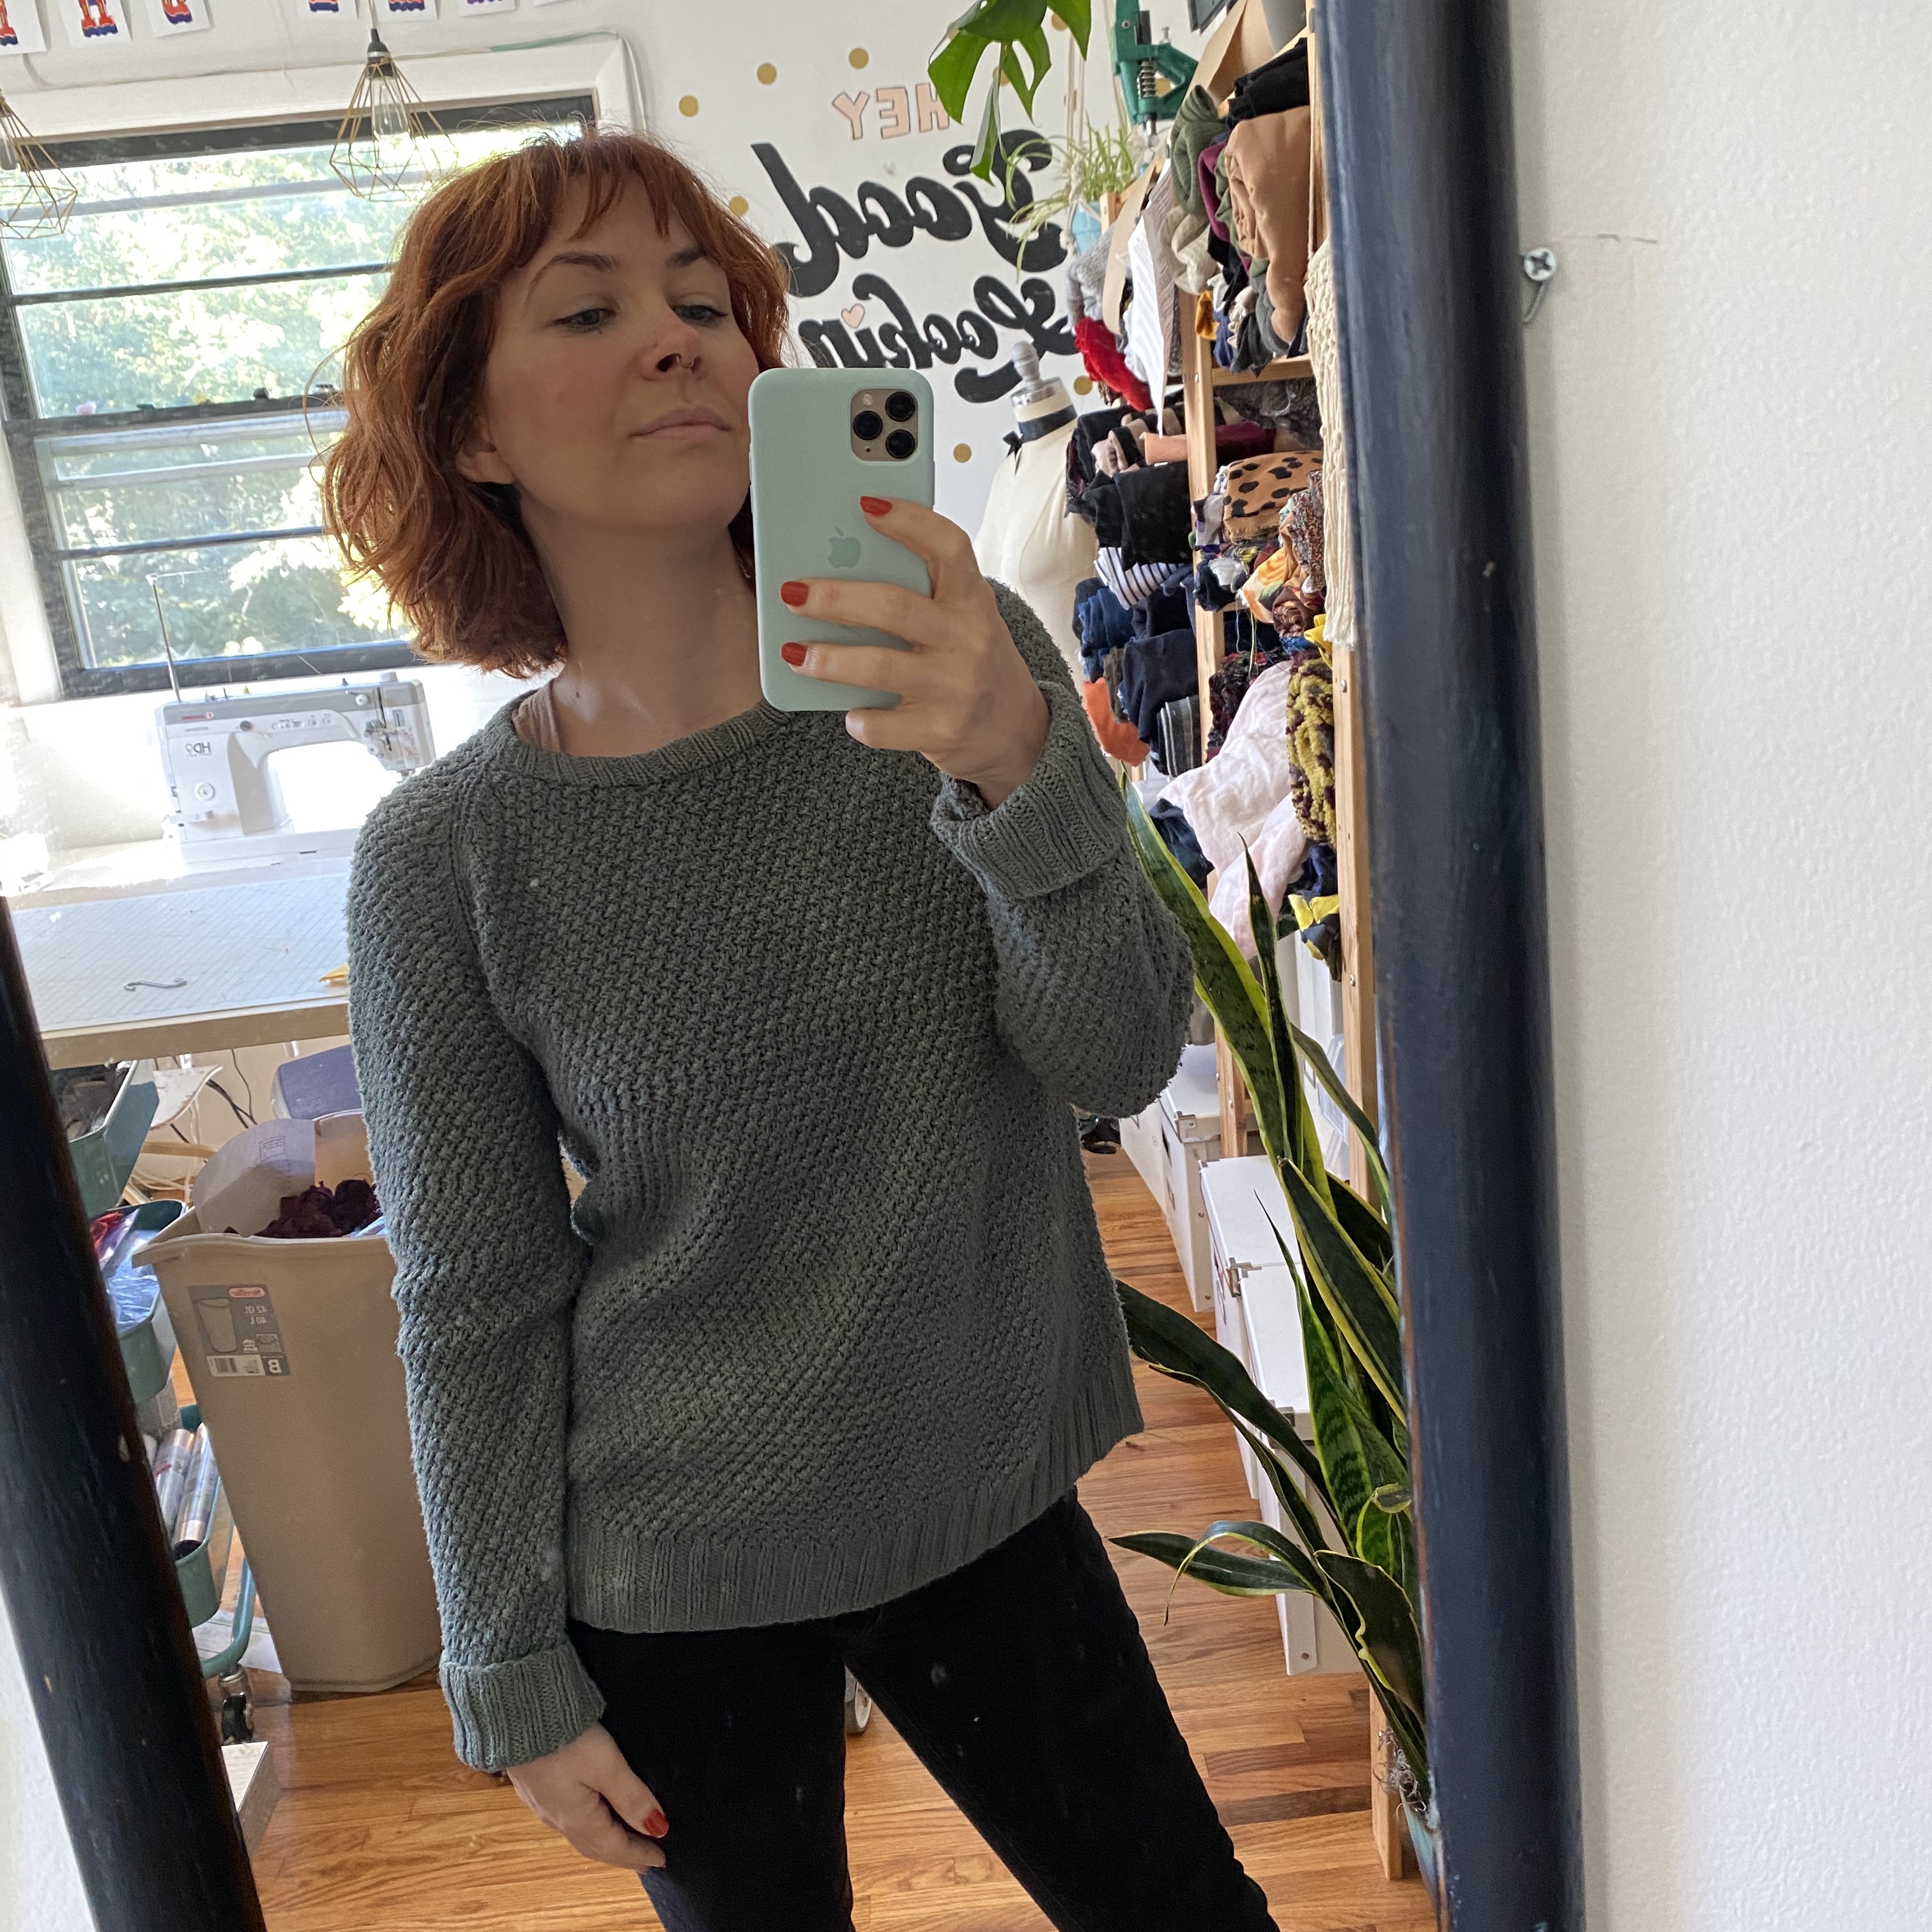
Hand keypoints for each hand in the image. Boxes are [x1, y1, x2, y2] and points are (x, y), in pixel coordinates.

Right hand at [504, 1720, 667, 1871]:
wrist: (516, 1714)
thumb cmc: (564, 1738)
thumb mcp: (606, 1764)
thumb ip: (631, 1796)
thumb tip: (657, 1828)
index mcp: (577, 1819)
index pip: (615, 1847)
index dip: (640, 1853)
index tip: (662, 1860)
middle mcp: (557, 1819)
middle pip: (596, 1846)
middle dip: (622, 1853)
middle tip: (646, 1857)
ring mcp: (543, 1804)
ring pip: (580, 1834)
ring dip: (603, 1842)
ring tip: (622, 1841)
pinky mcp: (535, 1787)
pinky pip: (567, 1819)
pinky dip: (587, 1826)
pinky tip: (591, 1816)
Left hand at [777, 496, 1050, 807]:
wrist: (1016, 730)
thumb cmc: (972, 660)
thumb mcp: (962, 617)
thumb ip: (919, 592)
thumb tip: (837, 566)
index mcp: (972, 598)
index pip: (948, 546)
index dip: (909, 521)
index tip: (864, 504)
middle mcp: (968, 637)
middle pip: (895, 606)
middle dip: (836, 598)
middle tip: (793, 592)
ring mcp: (957, 686)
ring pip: (881, 666)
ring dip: (830, 659)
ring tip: (794, 652)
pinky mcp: (942, 730)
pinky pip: (884, 725)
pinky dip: (859, 719)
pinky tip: (849, 712)